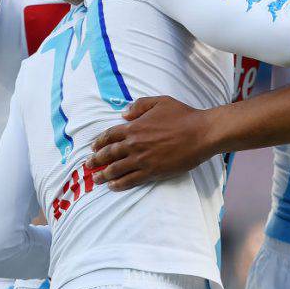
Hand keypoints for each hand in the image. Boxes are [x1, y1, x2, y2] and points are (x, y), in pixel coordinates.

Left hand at [87, 96, 220, 189]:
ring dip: (104, 174)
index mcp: (135, 127)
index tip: (94, 147)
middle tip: (88, 165)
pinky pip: (130, 179)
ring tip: (96, 179)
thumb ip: (139, 106)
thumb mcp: (160, 102)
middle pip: (109, 154)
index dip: (100, 142)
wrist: (200, 133)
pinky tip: (113, 186)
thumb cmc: (183, 115)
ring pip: (116, 169)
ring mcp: (142, 159)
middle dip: (96, 160)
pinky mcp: (152, 171)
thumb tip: (124, 114)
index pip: (110, 135)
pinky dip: (119, 184)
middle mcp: (134, 144)